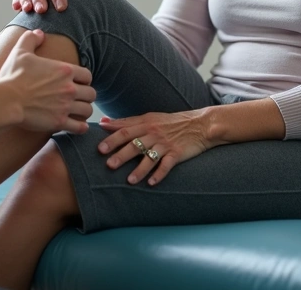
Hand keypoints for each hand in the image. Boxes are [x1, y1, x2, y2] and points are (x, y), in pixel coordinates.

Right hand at [0, 30, 96, 133]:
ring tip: (77, 112)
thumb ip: (31, 39)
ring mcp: (65, 106)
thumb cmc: (12, 76)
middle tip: (79, 98)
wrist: (6, 100)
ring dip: (84, 110)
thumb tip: (39, 33)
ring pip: (88, 110)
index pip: (87, 75)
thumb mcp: (20, 52)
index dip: (84, 80)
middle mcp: (69, 88)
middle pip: (91, 93)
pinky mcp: (59, 122)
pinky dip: (80, 127)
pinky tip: (75, 125)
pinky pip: (80, 127)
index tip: (77, 83)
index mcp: (65, 70)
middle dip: (86, 96)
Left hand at [97, 110, 214, 185]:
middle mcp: (154, 133)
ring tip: (129, 181)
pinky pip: (167, 165)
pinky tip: (152, 183)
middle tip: (109, 165)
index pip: (125, 131)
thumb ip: (126, 122)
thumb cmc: (171, 122)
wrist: (200, 125)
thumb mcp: (149, 118)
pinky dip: (159, 174)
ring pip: (150, 157)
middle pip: (135, 144)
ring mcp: (166, 144)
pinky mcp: (177, 153)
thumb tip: (103, 123)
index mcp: (146, 123)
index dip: (112, 139)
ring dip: (139, 170)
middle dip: (122, 155)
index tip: (100, 149)